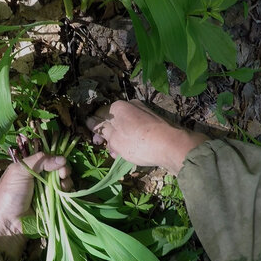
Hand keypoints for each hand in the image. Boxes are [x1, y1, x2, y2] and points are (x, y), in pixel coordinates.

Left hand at [0, 152, 70, 258]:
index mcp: (30, 169)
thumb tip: (62, 158)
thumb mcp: (18, 172)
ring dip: (66, 182)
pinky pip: (65, 196)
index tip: (61, 163)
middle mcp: (40, 179)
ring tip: (62, 186)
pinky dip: (68, 193)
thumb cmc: (10, 195)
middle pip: (58, 169)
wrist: (9, 223)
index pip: (48, 159)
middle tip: (63, 175)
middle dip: (64, 170)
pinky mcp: (53, 204)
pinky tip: (65, 194)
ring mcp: (47, 192)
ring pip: (64, 182)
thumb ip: (38, 161)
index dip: (56, 159)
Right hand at [86, 100, 208, 173]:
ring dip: (121, 140)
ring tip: (122, 155)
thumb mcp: (114, 139)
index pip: (99, 114)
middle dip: (110, 137)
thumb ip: (102, 129)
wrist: (172, 145)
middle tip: (110, 151)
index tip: (96, 142)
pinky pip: (137, 129)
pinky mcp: (154, 122)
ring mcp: (144, 112)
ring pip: (126, 126)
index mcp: (118, 106)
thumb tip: (89, 120)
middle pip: (114, 121)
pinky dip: (133, 139)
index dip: (95, 129)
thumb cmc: (138, 142)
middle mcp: (131, 105)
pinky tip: (134, 152)